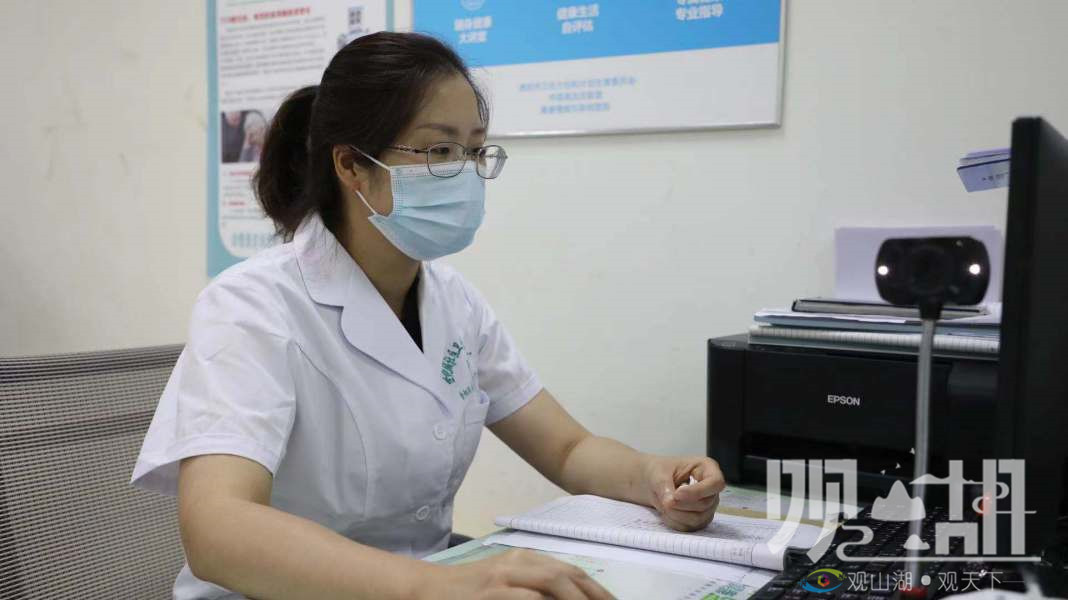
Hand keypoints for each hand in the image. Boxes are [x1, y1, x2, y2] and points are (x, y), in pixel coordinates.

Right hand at [420, 548, 614, 599]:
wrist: (426, 589)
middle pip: (568, 576)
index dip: (598, 590)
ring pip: (552, 582)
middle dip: (595, 595)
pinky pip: (527, 598)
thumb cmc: (469, 591)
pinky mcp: (492, 593)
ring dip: (577, 599)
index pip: (572, 572)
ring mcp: (504, 577)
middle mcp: (518, 562)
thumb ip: (534, 588)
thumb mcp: (504, 582)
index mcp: (525, 558)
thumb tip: (572, 595)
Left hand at [642, 454, 725, 531]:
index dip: (698, 491)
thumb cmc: (659, 471)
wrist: (653, 483)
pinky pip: (690, 527)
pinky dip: (675, 522)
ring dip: (677, 514)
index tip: (677, 494)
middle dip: (682, 505)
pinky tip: (666, 513)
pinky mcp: (699, 520)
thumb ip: (664, 486)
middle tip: (665, 501)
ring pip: (699, 518)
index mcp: (707, 468)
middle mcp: (711, 489)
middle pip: (706, 503)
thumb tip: (670, 502)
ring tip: (664, 505)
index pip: (715, 483)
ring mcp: (708, 506)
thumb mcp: (658, 473)